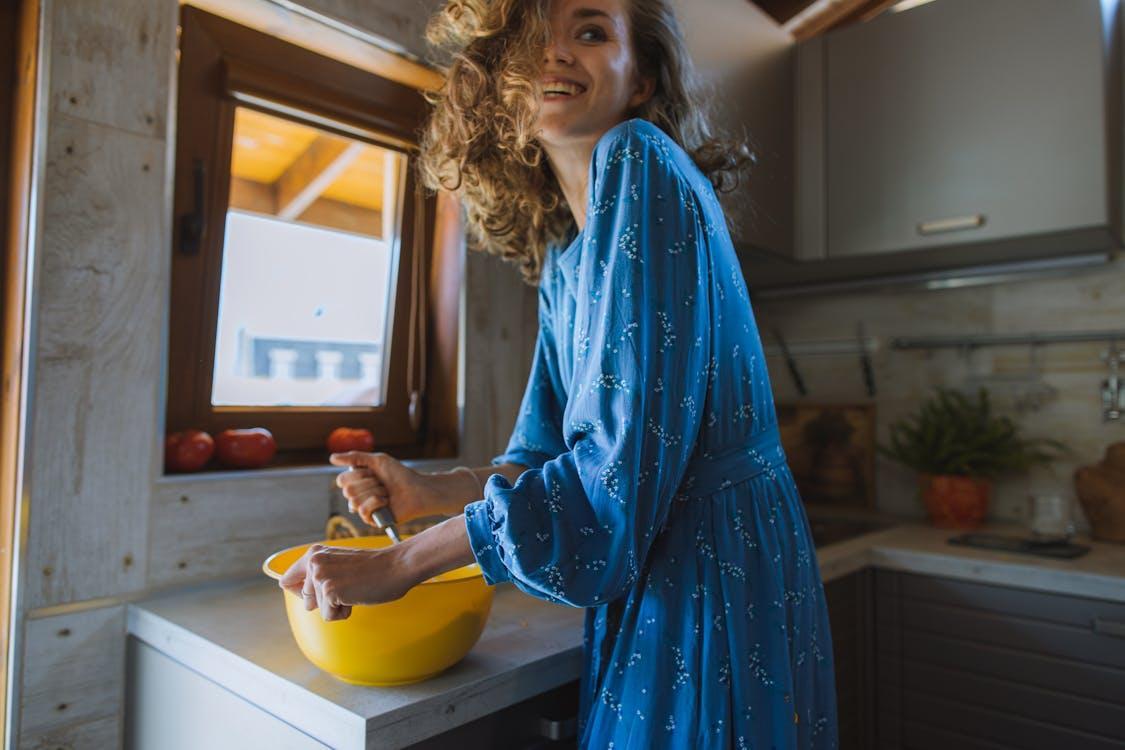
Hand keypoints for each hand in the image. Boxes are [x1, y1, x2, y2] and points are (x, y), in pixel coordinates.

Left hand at [278, 543, 411, 620]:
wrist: (397, 566)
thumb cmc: (374, 568)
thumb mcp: (339, 564)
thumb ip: (320, 573)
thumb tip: (302, 597)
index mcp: (314, 553)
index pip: (287, 580)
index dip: (303, 592)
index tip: (323, 591)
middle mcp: (313, 561)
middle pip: (305, 599)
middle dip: (325, 601)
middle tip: (348, 586)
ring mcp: (320, 575)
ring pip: (317, 608)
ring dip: (336, 605)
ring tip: (354, 589)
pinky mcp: (329, 590)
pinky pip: (329, 616)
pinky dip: (344, 612)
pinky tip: (356, 596)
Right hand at [330, 452, 444, 526]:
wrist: (416, 489)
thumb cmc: (400, 474)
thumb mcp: (377, 460)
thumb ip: (355, 457)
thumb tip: (331, 457)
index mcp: (358, 482)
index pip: (342, 480)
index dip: (357, 475)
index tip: (372, 472)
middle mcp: (359, 495)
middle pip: (347, 490)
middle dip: (368, 483)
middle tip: (382, 483)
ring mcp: (365, 508)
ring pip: (354, 501)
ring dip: (374, 492)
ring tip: (386, 492)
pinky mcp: (372, 520)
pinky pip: (363, 511)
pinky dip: (376, 502)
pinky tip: (386, 501)